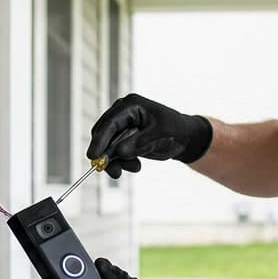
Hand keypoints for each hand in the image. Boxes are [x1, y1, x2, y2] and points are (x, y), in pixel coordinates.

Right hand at [87, 93, 213, 177]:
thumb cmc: (175, 130)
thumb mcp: (160, 135)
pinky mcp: (122, 138)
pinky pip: (114, 153)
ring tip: (136, 168)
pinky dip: (121, 162)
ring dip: (116, 161)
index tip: (93, 156)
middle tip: (115, 172)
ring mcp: (121, 126)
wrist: (184, 137)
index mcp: (130, 105)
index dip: (100, 140)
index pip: (109, 123)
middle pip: (103, 134)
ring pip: (106, 146)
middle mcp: (122, 113)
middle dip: (106, 154)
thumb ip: (139, 143)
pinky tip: (136, 166)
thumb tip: (119, 153)